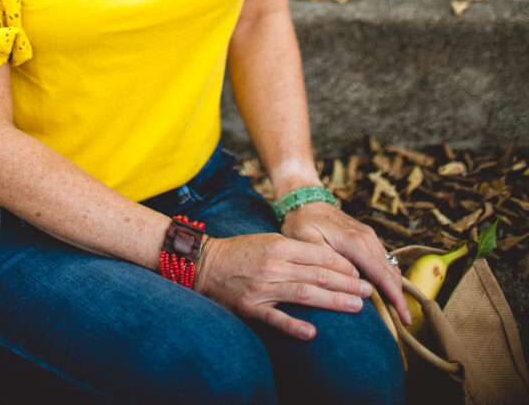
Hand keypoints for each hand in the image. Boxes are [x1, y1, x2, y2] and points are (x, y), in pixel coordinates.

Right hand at [195, 232, 372, 340]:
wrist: (204, 264)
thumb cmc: (240, 252)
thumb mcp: (267, 240)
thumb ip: (294, 250)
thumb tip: (326, 261)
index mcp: (279, 245)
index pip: (319, 255)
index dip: (343, 265)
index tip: (360, 273)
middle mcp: (273, 264)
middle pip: (318, 275)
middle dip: (347, 283)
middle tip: (368, 291)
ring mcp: (262, 287)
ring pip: (305, 294)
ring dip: (333, 301)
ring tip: (356, 307)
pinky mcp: (251, 307)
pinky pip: (275, 318)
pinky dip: (294, 326)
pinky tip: (313, 333)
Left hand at [280, 203, 409, 325]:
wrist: (305, 201)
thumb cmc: (302, 223)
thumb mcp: (307, 242)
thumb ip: (328, 262)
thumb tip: (352, 281)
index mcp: (355, 243)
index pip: (383, 275)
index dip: (396, 298)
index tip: (404, 320)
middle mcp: (368, 239)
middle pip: (391, 273)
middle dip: (400, 298)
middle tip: (403, 323)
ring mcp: (369, 237)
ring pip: (390, 266)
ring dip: (395, 288)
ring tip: (397, 312)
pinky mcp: (367, 237)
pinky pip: (383, 260)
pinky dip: (388, 277)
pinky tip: (385, 292)